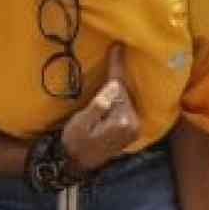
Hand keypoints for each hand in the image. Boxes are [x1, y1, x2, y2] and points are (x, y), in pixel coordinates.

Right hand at [61, 43, 138, 171]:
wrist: (75, 163)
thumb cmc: (75, 142)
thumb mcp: (82, 122)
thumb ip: (99, 104)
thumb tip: (113, 86)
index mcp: (122, 121)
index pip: (119, 88)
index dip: (116, 67)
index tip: (118, 47)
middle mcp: (133, 125)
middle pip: (124, 92)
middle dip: (116, 78)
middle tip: (116, 53)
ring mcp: (133, 129)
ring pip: (125, 99)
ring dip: (118, 88)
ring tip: (115, 67)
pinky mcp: (130, 130)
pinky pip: (126, 107)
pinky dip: (120, 98)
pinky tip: (114, 90)